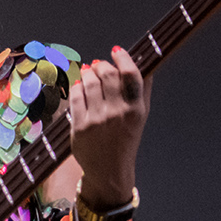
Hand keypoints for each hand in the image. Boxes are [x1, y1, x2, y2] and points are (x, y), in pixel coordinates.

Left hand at [70, 47, 150, 208]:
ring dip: (87, 73)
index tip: (116, 51)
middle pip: (107, 75)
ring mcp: (97, 120)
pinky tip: (80, 86)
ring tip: (88, 71)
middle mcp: (117, 113)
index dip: (123, 58)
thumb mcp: (140, 116)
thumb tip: (145, 63)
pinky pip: (75, 97)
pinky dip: (77, 87)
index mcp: (136, 109)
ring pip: (89, 82)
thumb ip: (142, 90)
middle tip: (98, 64)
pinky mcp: (79, 126)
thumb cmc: (126, 139)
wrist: (109, 169)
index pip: (131, 75)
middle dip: (101, 65)